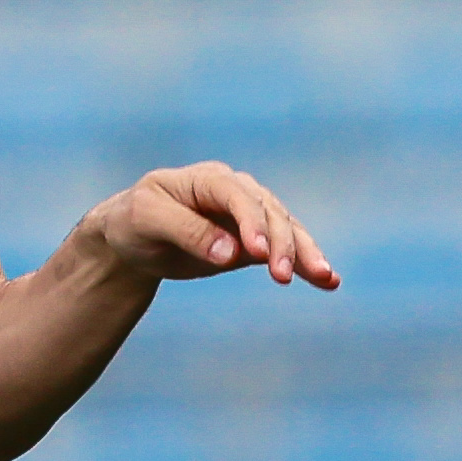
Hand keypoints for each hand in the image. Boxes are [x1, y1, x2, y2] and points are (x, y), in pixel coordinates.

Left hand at [90, 163, 339, 291]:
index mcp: (207, 179)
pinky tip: (328, 281)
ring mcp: (250, 215)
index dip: (250, 220)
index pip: (236, 194)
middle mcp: (236, 191)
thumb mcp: (148, 220)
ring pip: (285, 231)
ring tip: (324, 277)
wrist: (134, 238)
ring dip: (304, 253)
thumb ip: (187, 231)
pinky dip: (306, 264)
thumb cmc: (136, 222)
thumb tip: (230, 254)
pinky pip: (285, 250)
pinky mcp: (254, 241)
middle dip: (279, 243)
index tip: (255, 252)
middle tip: (282, 275)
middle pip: (268, 212)